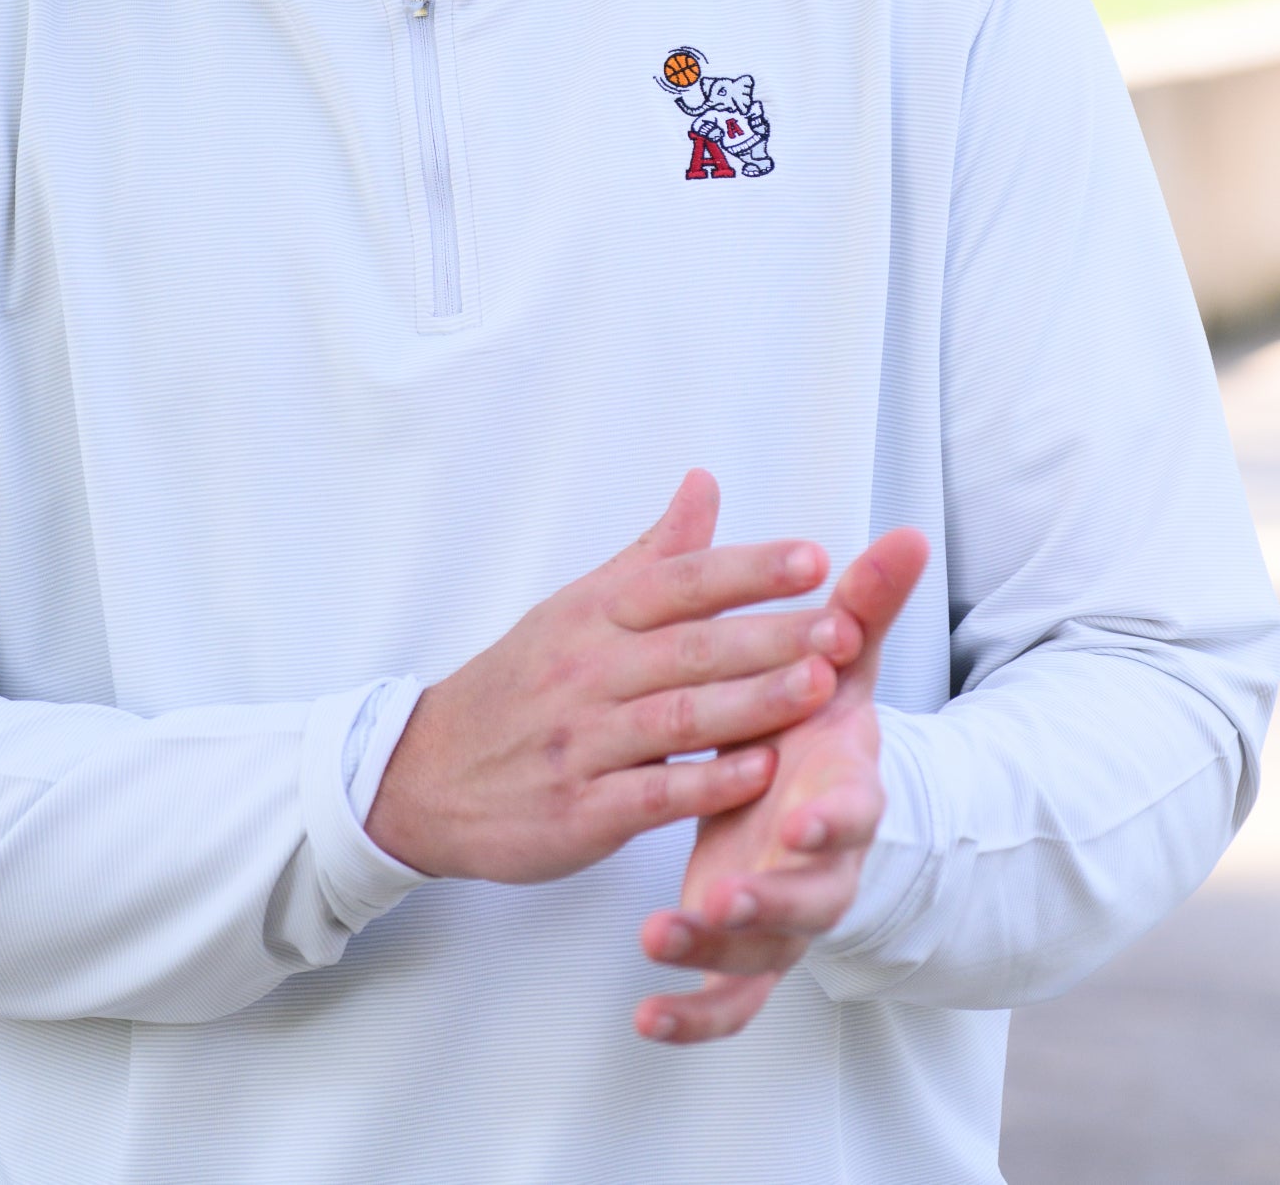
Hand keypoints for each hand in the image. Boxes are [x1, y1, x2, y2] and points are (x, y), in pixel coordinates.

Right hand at [365, 470, 864, 882]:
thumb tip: (705, 483)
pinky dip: (706, 781)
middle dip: (771, 637)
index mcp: (593, 615)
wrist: (428, 774)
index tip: (814, 558)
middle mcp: (588, 671)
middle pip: (691, 647)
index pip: (679, 582)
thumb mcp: (577, 608)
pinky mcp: (580, 809)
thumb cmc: (520, 684)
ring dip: (752, 702)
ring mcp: (583, 741)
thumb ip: (654, 555)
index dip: (747, 569)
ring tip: (819, 687)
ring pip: (679, 716)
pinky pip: (650, 792)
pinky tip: (761, 772)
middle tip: (841, 626)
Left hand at [634, 526, 928, 1044]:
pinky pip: (729, 1001)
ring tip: (660, 936)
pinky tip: (645, 1020)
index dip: (833, 822)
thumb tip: (908, 533)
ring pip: (760, 952)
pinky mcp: (752, 953)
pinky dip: (692, 1017)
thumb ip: (864, 607)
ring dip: (714, 948)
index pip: (853, 815)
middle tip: (725, 892)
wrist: (818, 807)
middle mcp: (821, 868)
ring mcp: (787, 917)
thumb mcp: (839, 669)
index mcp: (842, 796)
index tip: (800, 819)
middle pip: (811, 897)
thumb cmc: (817, 730)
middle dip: (771, 896)